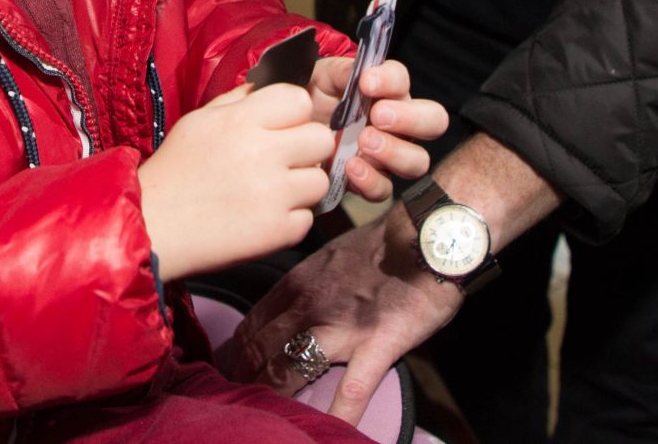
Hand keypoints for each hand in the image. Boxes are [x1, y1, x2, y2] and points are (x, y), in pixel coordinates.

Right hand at [137, 82, 333, 278]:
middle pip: (321, 139)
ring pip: (320, 180)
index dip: (294, 113)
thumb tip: (269, 89)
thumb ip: (239, 100)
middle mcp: (262, 153)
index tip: (282, 127)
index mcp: (241, 120)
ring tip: (273, 191)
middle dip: (306, 148)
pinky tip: (264, 216)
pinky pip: (308, 218)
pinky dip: (290, 219)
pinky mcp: (277, 230)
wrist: (153, 226)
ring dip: (302, 186)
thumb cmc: (175, 171)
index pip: (300, 99)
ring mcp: (273, 193)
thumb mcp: (199, 121)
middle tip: (284, 160)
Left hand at [222, 208, 462, 424]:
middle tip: (233, 398)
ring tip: (262, 419)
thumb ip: (310, 283)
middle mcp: (310, 305)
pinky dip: (339, 416)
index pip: (253, 323)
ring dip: (271, 395)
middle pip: (261, 349)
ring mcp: (342, 327)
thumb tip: (295, 306)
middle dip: (243, 377)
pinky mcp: (377, 344)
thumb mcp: (333, 255)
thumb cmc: (386, 244)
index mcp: (299, 282)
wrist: (428, 234)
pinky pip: (353, 389)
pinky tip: (331, 433)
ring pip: (289, 368)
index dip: (237, 350)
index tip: (229, 368)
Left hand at [307, 57, 447, 201]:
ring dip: (395, 151)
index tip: (366, 82)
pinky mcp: (373, 182)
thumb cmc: (312, 100)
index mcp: (387, 92)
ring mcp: (390, 156)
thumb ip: (341, 72)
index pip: (402, 80)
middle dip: (411, 118)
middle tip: (379, 115)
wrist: (290, 134)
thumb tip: (360, 73)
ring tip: (365, 142)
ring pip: (417, 160)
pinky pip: (384, 189)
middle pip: (433, 121)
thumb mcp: (321, 79)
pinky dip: (371, 179)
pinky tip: (351, 167)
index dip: (390, 80)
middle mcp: (398, 124)